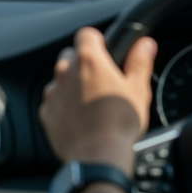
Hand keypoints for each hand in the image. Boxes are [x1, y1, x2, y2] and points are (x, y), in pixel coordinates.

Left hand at [39, 27, 157, 176]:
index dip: (98, 41)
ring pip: (61, 80)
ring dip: (73, 86)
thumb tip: (145, 44)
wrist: (98, 158)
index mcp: (88, 60)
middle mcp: (65, 72)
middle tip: (102, 82)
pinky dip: (64, 107)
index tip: (106, 52)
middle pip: (71, 56)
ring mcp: (53, 93)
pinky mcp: (46, 113)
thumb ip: (140, 61)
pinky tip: (81, 119)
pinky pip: (54, 102)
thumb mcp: (138, 89)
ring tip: (92, 104)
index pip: (87, 34)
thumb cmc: (119, 124)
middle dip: (84, 64)